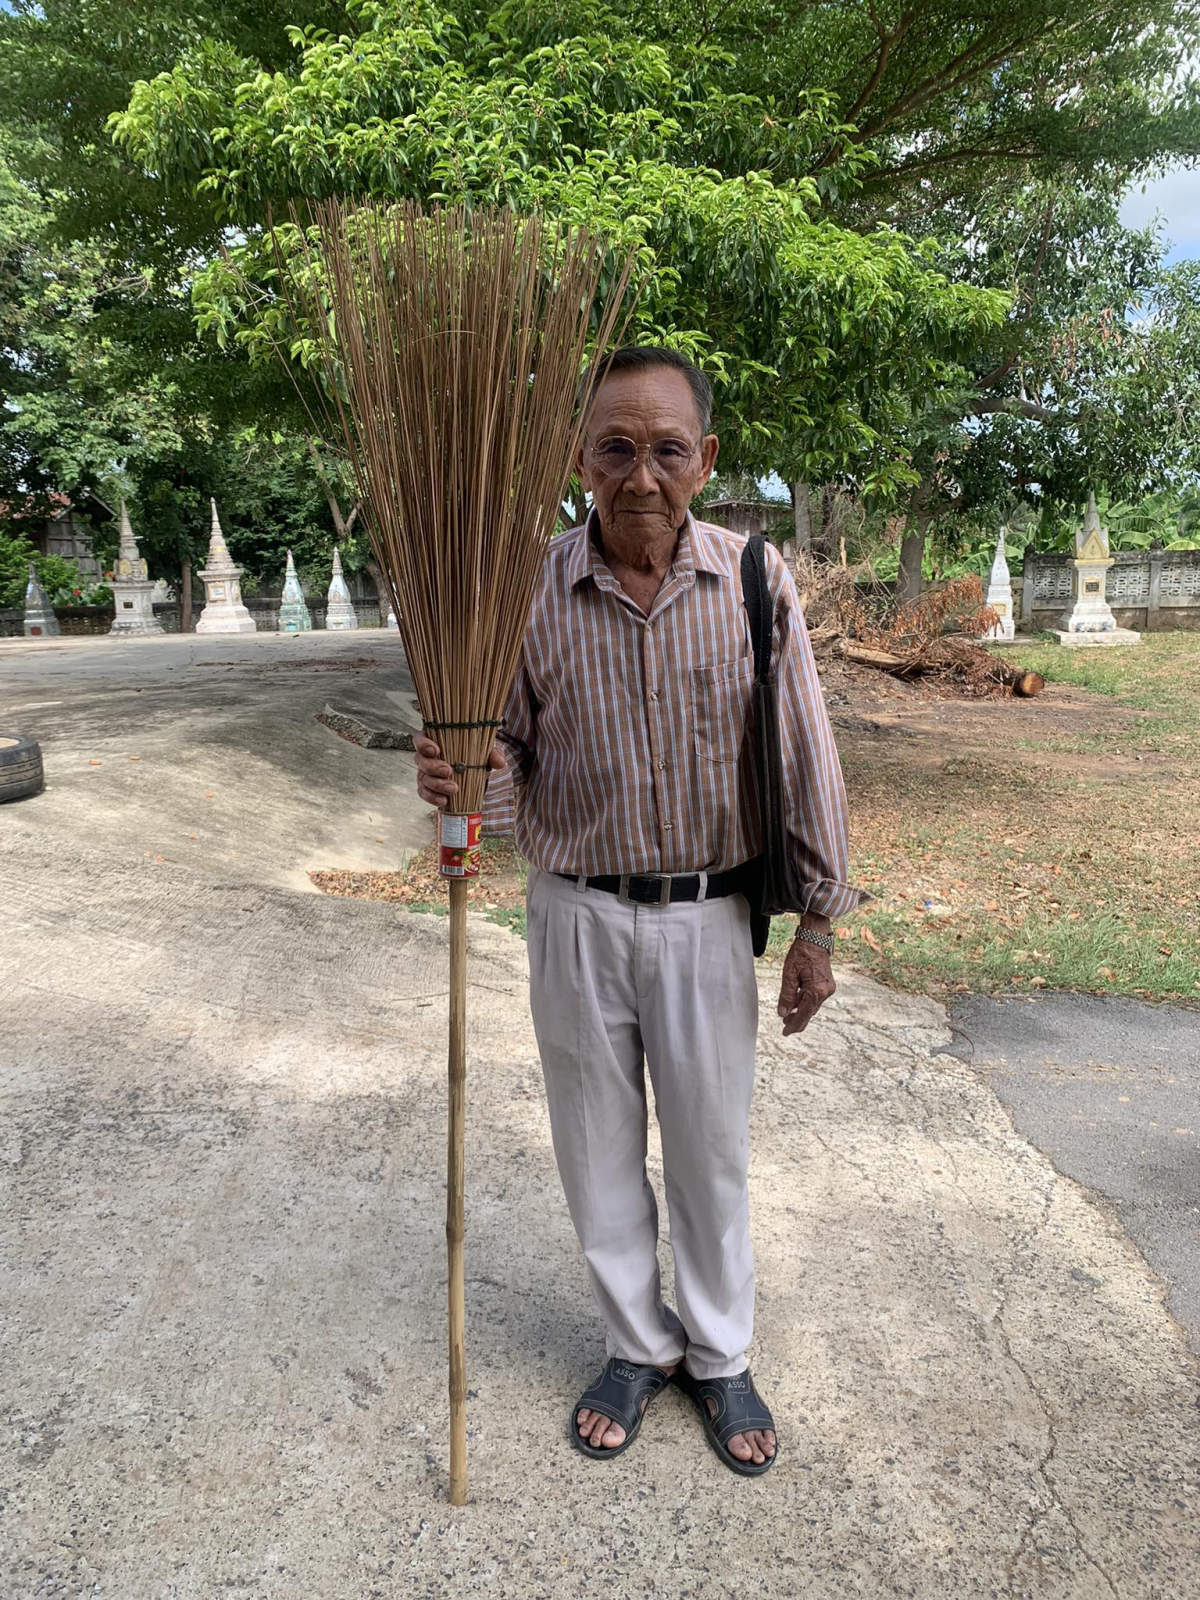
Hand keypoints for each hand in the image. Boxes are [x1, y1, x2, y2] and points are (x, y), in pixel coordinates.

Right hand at [413, 733, 505, 808]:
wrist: (475, 773)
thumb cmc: (475, 756)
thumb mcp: (485, 751)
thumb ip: (492, 753)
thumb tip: (499, 761)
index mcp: (435, 741)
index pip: (420, 738)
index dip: (423, 744)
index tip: (436, 750)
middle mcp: (426, 757)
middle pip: (420, 760)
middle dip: (433, 766)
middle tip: (448, 771)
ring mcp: (425, 773)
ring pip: (423, 778)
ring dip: (437, 785)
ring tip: (453, 789)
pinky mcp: (427, 788)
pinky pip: (424, 793)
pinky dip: (433, 798)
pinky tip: (444, 801)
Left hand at [777, 920, 835, 1036]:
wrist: (815, 938)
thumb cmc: (801, 953)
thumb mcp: (789, 974)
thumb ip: (787, 996)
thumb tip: (783, 1014)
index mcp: (816, 991)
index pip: (803, 1014)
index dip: (793, 1025)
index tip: (785, 1033)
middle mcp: (825, 992)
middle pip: (810, 1012)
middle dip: (797, 1020)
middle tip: (785, 1027)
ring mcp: (828, 988)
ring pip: (813, 1005)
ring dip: (801, 1011)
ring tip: (788, 1015)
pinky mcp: (828, 984)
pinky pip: (815, 997)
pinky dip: (806, 1001)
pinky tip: (796, 1002)